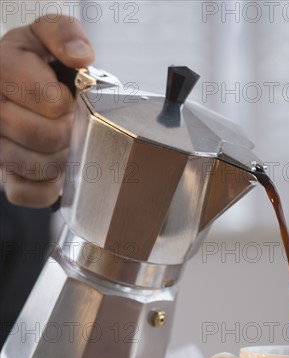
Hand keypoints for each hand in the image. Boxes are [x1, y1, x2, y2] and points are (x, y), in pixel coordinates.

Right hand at [0, 15, 94, 206]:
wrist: (17, 92)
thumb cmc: (34, 67)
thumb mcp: (45, 37)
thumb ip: (63, 33)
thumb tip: (80, 55)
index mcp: (1, 70)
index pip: (48, 99)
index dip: (66, 102)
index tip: (66, 97)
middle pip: (45, 136)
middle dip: (68, 131)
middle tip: (68, 122)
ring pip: (37, 166)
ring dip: (62, 158)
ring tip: (62, 142)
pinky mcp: (3, 177)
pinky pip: (24, 193)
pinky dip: (46, 187)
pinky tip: (53, 168)